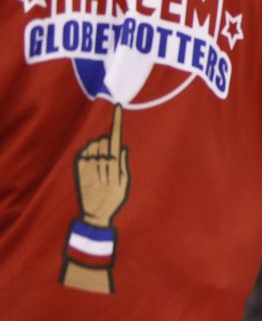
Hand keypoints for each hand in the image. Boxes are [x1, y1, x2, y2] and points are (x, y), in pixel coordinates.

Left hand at [75, 106, 128, 226]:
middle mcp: (101, 163)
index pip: (117, 138)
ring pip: (94, 145)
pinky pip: (84, 152)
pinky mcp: (79, 168)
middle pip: (105, 141)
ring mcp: (88, 165)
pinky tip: (93, 162)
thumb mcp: (125, 184)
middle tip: (110, 158)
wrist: (94, 213)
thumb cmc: (114, 199)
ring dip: (98, 148)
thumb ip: (123, 164)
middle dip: (109, 144)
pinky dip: (89, 152)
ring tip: (101, 161)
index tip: (117, 107)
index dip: (117, 122)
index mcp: (116, 166)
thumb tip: (122, 147)